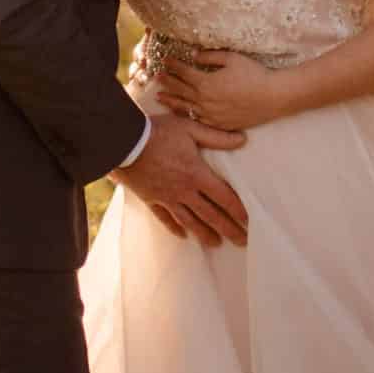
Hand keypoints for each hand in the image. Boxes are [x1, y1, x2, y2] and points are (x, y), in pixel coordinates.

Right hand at [113, 111, 248, 248]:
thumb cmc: (158, 132)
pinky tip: (182, 235)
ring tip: (216, 244)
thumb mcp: (190, 128)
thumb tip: (242, 139)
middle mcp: (184, 191)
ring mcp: (167, 198)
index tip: (250, 222)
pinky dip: (175, 228)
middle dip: (228, 229)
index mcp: (197, 174)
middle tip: (242, 241)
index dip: (238, 210)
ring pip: (189, 221)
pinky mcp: (151, 199)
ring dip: (204, 234)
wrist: (124, 142)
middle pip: (210, 215)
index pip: (224, 197)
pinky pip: (165, 218)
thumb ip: (216, 136)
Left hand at [156, 49, 290, 131]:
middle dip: (167, 82)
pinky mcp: (220, 124)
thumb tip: (195, 57)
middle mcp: (205, 101)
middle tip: (155, 77)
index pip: (184, 72)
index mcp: (206, 83)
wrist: (273, 97)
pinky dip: (187, 115)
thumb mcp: (232, 58)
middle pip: (181, 90)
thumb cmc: (254, 74)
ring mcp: (211, 114)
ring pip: (185, 108)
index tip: (165, 60)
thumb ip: (210, 57)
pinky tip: (182, 112)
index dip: (173, 65)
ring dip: (171, 101)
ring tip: (159, 98)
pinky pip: (198, 119)